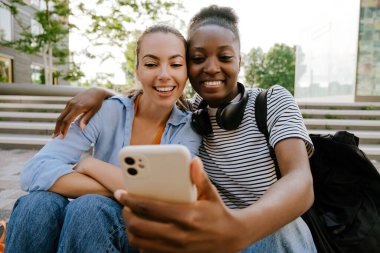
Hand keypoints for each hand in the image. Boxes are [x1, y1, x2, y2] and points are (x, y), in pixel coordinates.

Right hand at [52, 87, 111, 137]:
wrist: (95, 91)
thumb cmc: (97, 102)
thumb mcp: (94, 111)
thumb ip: (87, 119)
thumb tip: (81, 129)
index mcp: (78, 108)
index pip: (67, 121)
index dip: (64, 130)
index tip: (62, 137)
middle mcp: (71, 105)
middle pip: (60, 118)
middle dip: (57, 129)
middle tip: (54, 138)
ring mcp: (69, 103)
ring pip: (60, 115)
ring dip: (57, 125)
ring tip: (55, 133)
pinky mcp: (69, 102)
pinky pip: (63, 112)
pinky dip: (61, 120)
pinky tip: (61, 126)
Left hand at [114, 157, 247, 252]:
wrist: (229, 240)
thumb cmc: (217, 213)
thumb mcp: (211, 194)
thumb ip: (200, 177)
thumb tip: (193, 160)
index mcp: (187, 216)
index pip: (150, 208)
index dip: (131, 200)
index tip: (121, 194)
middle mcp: (179, 234)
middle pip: (140, 226)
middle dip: (127, 214)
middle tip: (125, 205)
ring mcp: (175, 249)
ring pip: (139, 242)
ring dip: (130, 229)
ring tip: (131, 217)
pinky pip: (147, 252)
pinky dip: (140, 242)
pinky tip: (142, 231)